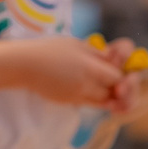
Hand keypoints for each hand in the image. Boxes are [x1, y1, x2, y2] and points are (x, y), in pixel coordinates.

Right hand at [17, 37, 138, 107]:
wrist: (24, 65)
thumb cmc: (50, 49)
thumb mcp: (77, 44)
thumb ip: (97, 54)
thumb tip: (114, 61)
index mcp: (89, 67)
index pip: (118, 77)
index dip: (123, 75)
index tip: (123, 70)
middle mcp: (86, 84)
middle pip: (114, 92)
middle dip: (120, 88)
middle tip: (122, 84)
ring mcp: (77, 95)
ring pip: (104, 102)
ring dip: (110, 96)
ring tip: (111, 88)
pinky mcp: (69, 102)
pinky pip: (91, 104)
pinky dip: (97, 99)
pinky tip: (95, 91)